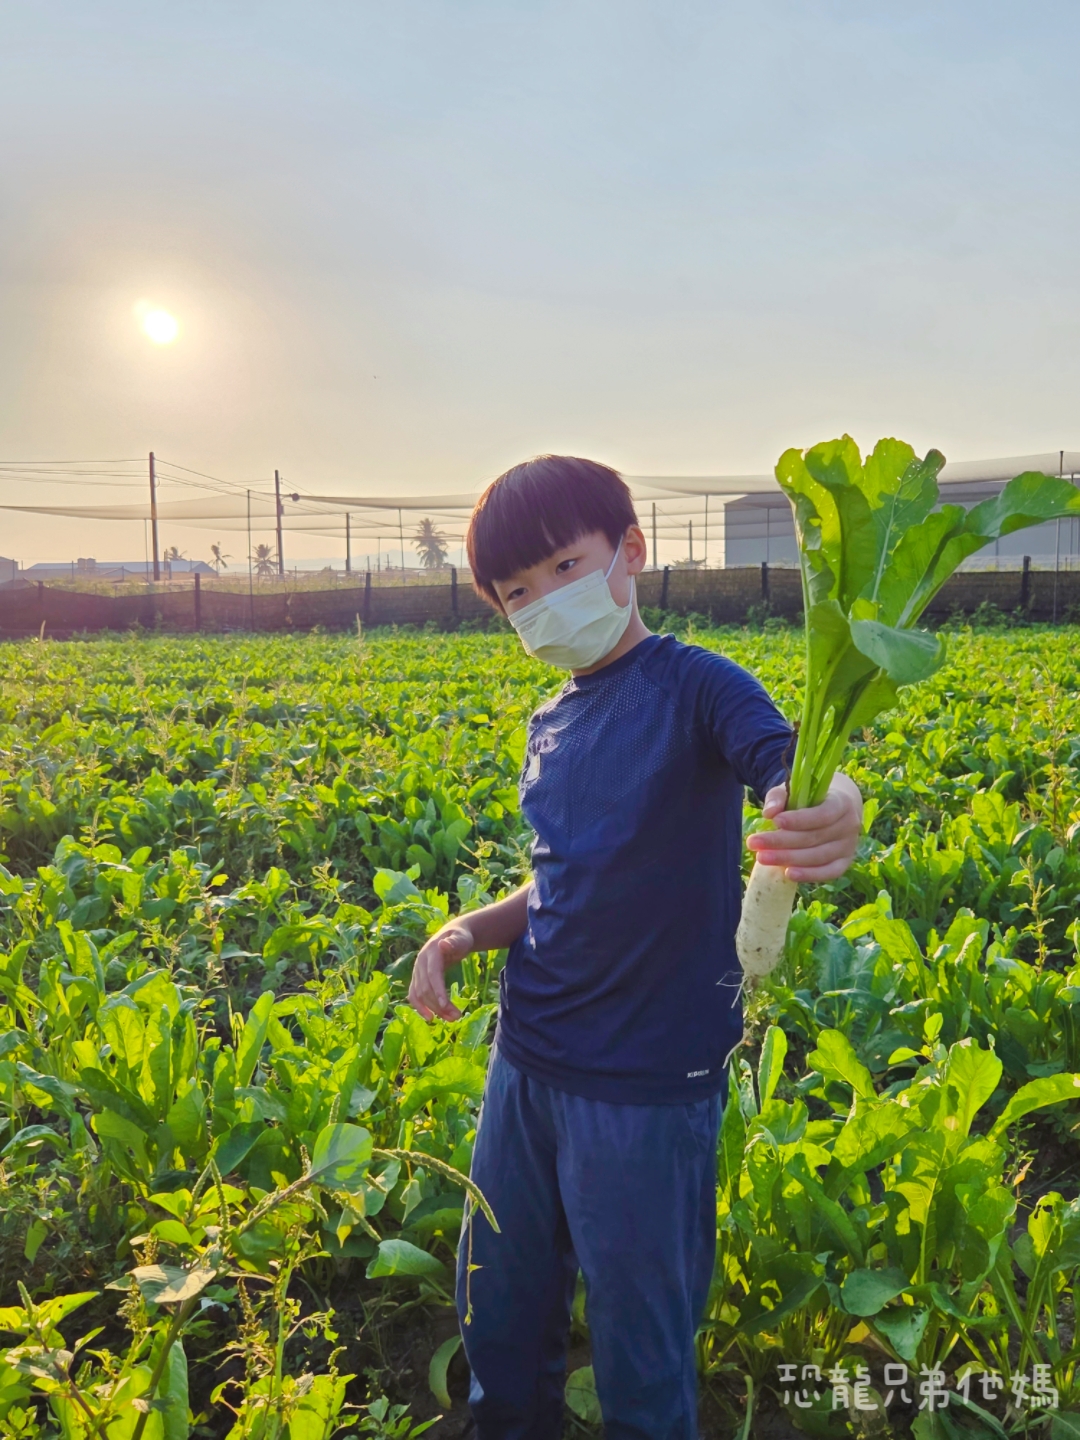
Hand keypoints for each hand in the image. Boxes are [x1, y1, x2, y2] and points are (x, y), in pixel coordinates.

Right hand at [408, 922, 474, 1020]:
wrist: (451, 936)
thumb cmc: (459, 938)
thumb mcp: (461, 938)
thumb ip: (455, 942)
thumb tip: (443, 945)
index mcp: (431, 952)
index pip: (433, 974)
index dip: (438, 990)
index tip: (445, 1006)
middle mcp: (420, 962)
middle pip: (426, 987)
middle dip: (439, 1004)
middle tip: (457, 1017)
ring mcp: (417, 971)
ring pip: (420, 994)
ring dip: (433, 1009)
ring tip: (451, 1019)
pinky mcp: (417, 978)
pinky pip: (414, 995)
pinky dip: (420, 1007)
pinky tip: (430, 1017)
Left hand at [746, 773, 862, 882]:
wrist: (839, 808)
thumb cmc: (813, 797)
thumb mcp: (796, 790)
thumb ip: (780, 797)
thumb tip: (769, 813)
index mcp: (842, 803)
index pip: (822, 814)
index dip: (799, 820)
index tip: (775, 821)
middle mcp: (849, 826)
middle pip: (814, 838)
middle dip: (781, 842)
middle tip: (753, 843)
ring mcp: (849, 846)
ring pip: (818, 857)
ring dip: (788, 859)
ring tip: (762, 858)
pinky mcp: (844, 862)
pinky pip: (829, 872)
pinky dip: (809, 875)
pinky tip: (788, 874)